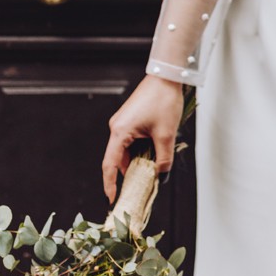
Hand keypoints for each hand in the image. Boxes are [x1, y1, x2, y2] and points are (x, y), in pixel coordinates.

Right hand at [102, 75, 183, 202]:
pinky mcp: (130, 119)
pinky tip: (152, 156)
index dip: (110, 183)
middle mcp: (117, 127)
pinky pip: (131, 141)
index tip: (112, 199)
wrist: (166, 76)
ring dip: (137, 161)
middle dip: (130, 173)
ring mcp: (122, 122)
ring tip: (152, 171)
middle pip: (118, 158)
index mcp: (120, 131)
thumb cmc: (163, 100)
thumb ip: (163, 159)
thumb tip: (161, 175)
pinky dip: (140, 150)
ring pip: (127, 150)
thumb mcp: (166, 134)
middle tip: (141, 188)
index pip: (109, 164)